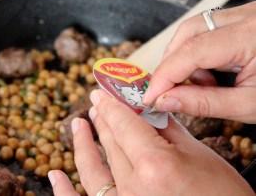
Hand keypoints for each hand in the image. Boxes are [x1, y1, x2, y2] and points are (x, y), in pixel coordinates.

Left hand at [49, 89, 252, 195]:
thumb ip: (166, 128)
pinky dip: (64, 191)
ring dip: (84, 143)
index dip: (110, 104)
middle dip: (103, 118)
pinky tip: (55, 174)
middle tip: (97, 103)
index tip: (99, 91)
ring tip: (79, 124)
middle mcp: (134, 186)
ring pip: (94, 167)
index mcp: (155, 165)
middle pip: (110, 142)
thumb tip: (145, 108)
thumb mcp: (198, 155)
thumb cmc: (222, 194)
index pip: (123, 124)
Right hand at [143, 2, 255, 122]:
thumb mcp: (249, 105)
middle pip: (187, 33)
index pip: (192, 51)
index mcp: (252, 36)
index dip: (165, 76)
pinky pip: (204, 32)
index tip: (151, 97)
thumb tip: (166, 101)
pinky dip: (197, 56)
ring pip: (193, 31)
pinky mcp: (241, 21)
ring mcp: (244, 16)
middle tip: (170, 92)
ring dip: (183, 60)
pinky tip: (209, 76)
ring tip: (197, 86)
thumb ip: (204, 103)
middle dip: (172, 65)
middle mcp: (246, 17)